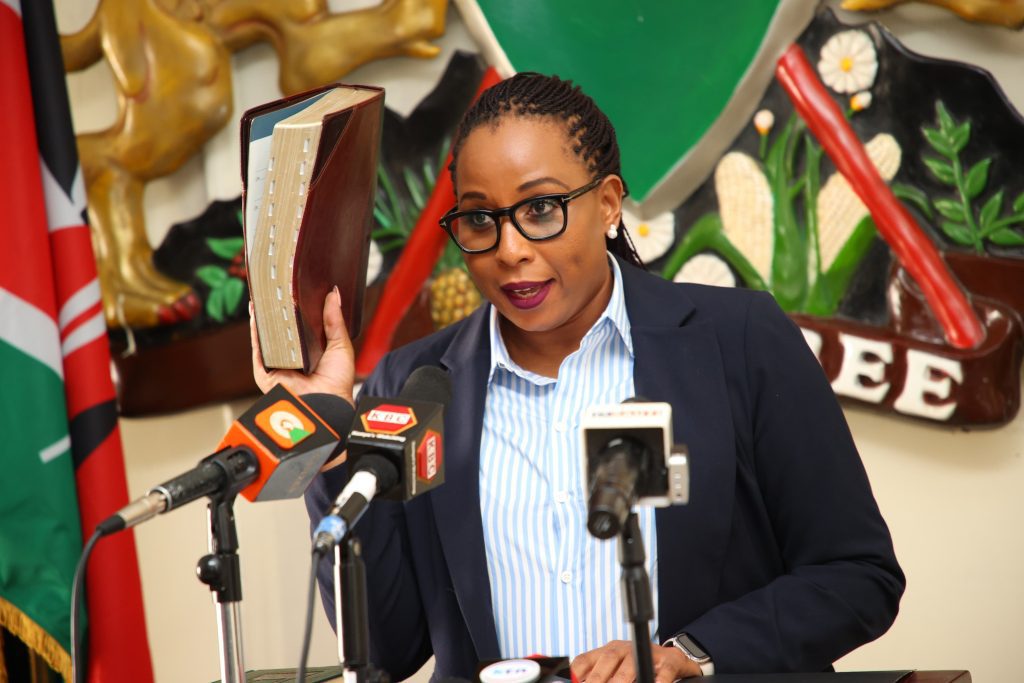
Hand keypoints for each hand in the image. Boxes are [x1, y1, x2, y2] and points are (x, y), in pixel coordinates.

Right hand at [251, 288, 356, 470]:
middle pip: (279, 330)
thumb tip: (334, 294)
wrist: (328, 406)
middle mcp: (291, 358)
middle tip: (274, 288)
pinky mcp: (265, 373)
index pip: (298, 327)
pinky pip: (258, 350)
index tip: (291, 290)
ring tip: (262, 295)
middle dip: (275, 311)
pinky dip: (256, 332)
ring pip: (266, 338)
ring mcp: (277, 365)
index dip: (294, 309)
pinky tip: (256, 315)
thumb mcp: (340, 345)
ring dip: (262, 317)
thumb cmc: (338, 384)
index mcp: (309, 352)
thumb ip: (334, 320)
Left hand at [572, 641, 700, 682]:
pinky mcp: (668, 661)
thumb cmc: (639, 669)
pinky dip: (657, 681)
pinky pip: (661, 672)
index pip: (586, 659)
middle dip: (598, 678)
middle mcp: (625, 649)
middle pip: (608, 659)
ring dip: (622, 679)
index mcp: (608, 651)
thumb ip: (598, 676)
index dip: (576, 673)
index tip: (573, 682)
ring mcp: (647, 652)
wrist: (674, 661)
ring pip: (631, 664)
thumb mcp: (616, 671)